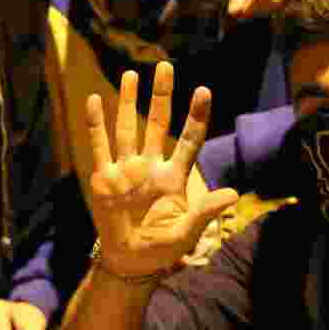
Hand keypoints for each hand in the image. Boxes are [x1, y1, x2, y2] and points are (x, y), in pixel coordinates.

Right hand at [85, 61, 238, 276]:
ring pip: (127, 128)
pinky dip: (96, 124)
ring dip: (127, 102)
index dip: (196, 116)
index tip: (203, 90)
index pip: (189, 140)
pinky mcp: (104, 178)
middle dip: (161, 96)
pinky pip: (99, 146)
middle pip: (157, 124)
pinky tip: (95, 101)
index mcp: (174, 177)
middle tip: (165, 66)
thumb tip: (233, 195)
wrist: (130, 263)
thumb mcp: (187, 234)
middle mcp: (150, 167)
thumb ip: (206, 213)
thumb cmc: (162, 250)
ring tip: (131, 75)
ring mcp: (126, 170)